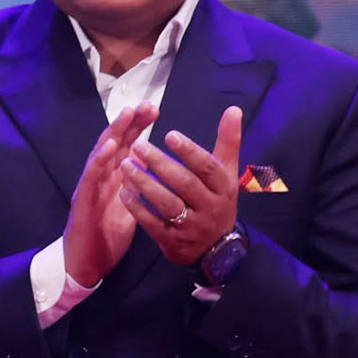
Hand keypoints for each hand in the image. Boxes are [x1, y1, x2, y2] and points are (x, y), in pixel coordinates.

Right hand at [63, 102, 158, 285]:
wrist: (86, 264)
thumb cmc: (106, 237)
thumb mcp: (129, 209)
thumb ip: (137, 188)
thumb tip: (151, 169)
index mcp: (113, 179)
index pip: (125, 146)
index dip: (138, 127)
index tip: (154, 109)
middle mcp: (100, 178)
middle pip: (114, 143)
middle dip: (129, 123)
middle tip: (146, 104)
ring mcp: (90, 187)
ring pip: (100, 154)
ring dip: (114, 133)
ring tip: (127, 115)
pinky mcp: (83, 201)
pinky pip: (91, 177)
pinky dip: (99, 160)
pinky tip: (109, 147)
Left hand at [120, 106, 242, 265]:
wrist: (217, 248)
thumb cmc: (217, 200)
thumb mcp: (226, 173)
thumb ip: (228, 142)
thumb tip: (233, 109)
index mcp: (224, 187)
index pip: (208, 167)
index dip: (189, 151)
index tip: (169, 133)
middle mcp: (210, 206)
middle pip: (184, 183)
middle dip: (160, 164)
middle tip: (137, 145)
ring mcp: (192, 226)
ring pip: (167, 203)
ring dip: (144, 183)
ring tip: (125, 165)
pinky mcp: (174, 241)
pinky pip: (153, 223)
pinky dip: (137, 208)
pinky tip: (123, 192)